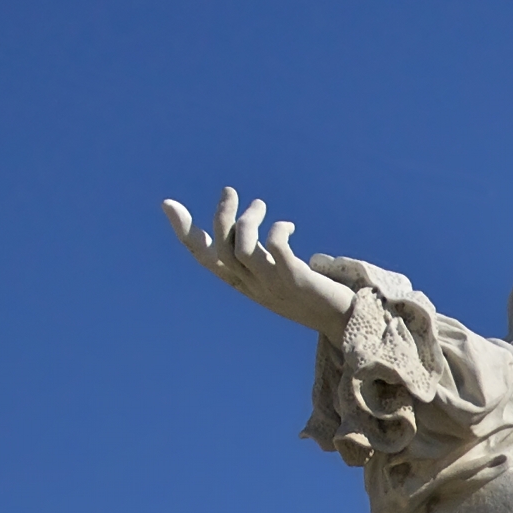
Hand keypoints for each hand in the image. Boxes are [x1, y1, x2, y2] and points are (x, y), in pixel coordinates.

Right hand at [162, 187, 357, 340]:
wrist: (344, 320)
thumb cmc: (310, 295)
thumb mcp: (275, 275)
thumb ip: (258, 255)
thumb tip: (244, 222)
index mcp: (243, 284)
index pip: (205, 259)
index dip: (185, 232)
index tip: (169, 203)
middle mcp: (253, 285)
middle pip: (220, 250)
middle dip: (221, 216)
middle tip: (232, 192)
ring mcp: (273, 284)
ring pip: (242, 248)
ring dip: (248, 221)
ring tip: (262, 206)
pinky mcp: (296, 279)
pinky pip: (276, 250)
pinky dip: (276, 231)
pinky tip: (287, 226)